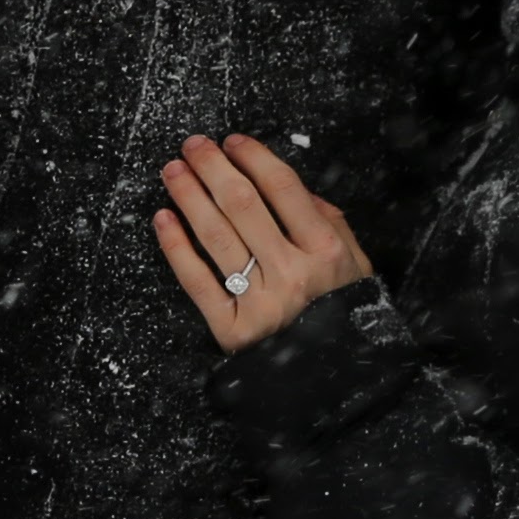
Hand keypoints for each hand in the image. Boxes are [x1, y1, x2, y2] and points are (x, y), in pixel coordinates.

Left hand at [155, 134, 370, 351]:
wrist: (335, 377)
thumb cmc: (344, 311)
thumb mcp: (355, 263)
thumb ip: (328, 221)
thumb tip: (287, 186)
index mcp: (325, 251)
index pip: (282, 189)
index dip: (253, 158)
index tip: (232, 141)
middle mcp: (293, 273)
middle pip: (243, 205)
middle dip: (213, 168)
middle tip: (193, 145)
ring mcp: (261, 302)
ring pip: (216, 236)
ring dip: (189, 197)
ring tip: (173, 171)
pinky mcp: (233, 329)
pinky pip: (197, 281)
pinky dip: (176, 247)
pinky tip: (164, 218)